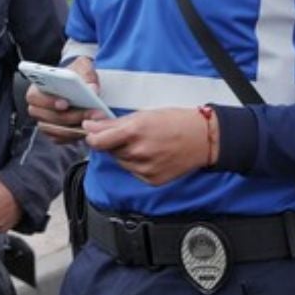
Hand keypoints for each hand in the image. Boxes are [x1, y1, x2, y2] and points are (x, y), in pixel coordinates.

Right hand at [25, 56, 107, 143]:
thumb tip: (92, 89)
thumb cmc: (75, 75)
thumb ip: (86, 76)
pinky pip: (61, 139)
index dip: (48, 102)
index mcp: (36, 89)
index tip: (65, 103)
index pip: (34, 97)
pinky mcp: (52, 133)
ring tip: (93, 122)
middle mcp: (36, 108)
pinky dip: (74, 136)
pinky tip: (88, 129)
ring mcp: (43, 122)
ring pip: (56, 130)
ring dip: (75, 128)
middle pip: (49, 117)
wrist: (76, 84)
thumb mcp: (82, 69)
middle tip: (90, 114)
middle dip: (71, 117)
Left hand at [82, 107, 218, 185]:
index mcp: (134, 131)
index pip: (98, 141)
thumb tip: (92, 126)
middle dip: (113, 143)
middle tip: (131, 135)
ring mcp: (145, 168)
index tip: (92, 133)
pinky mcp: (151, 180)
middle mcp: (138, 152)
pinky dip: (137, 164)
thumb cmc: (175, 122)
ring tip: (145, 144)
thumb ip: (115, 123)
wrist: (202, 139)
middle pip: (109, 151)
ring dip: (125, 154)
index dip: (92, 136)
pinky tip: (152, 155)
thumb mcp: (143, 115)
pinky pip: (134, 172)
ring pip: (121, 162)